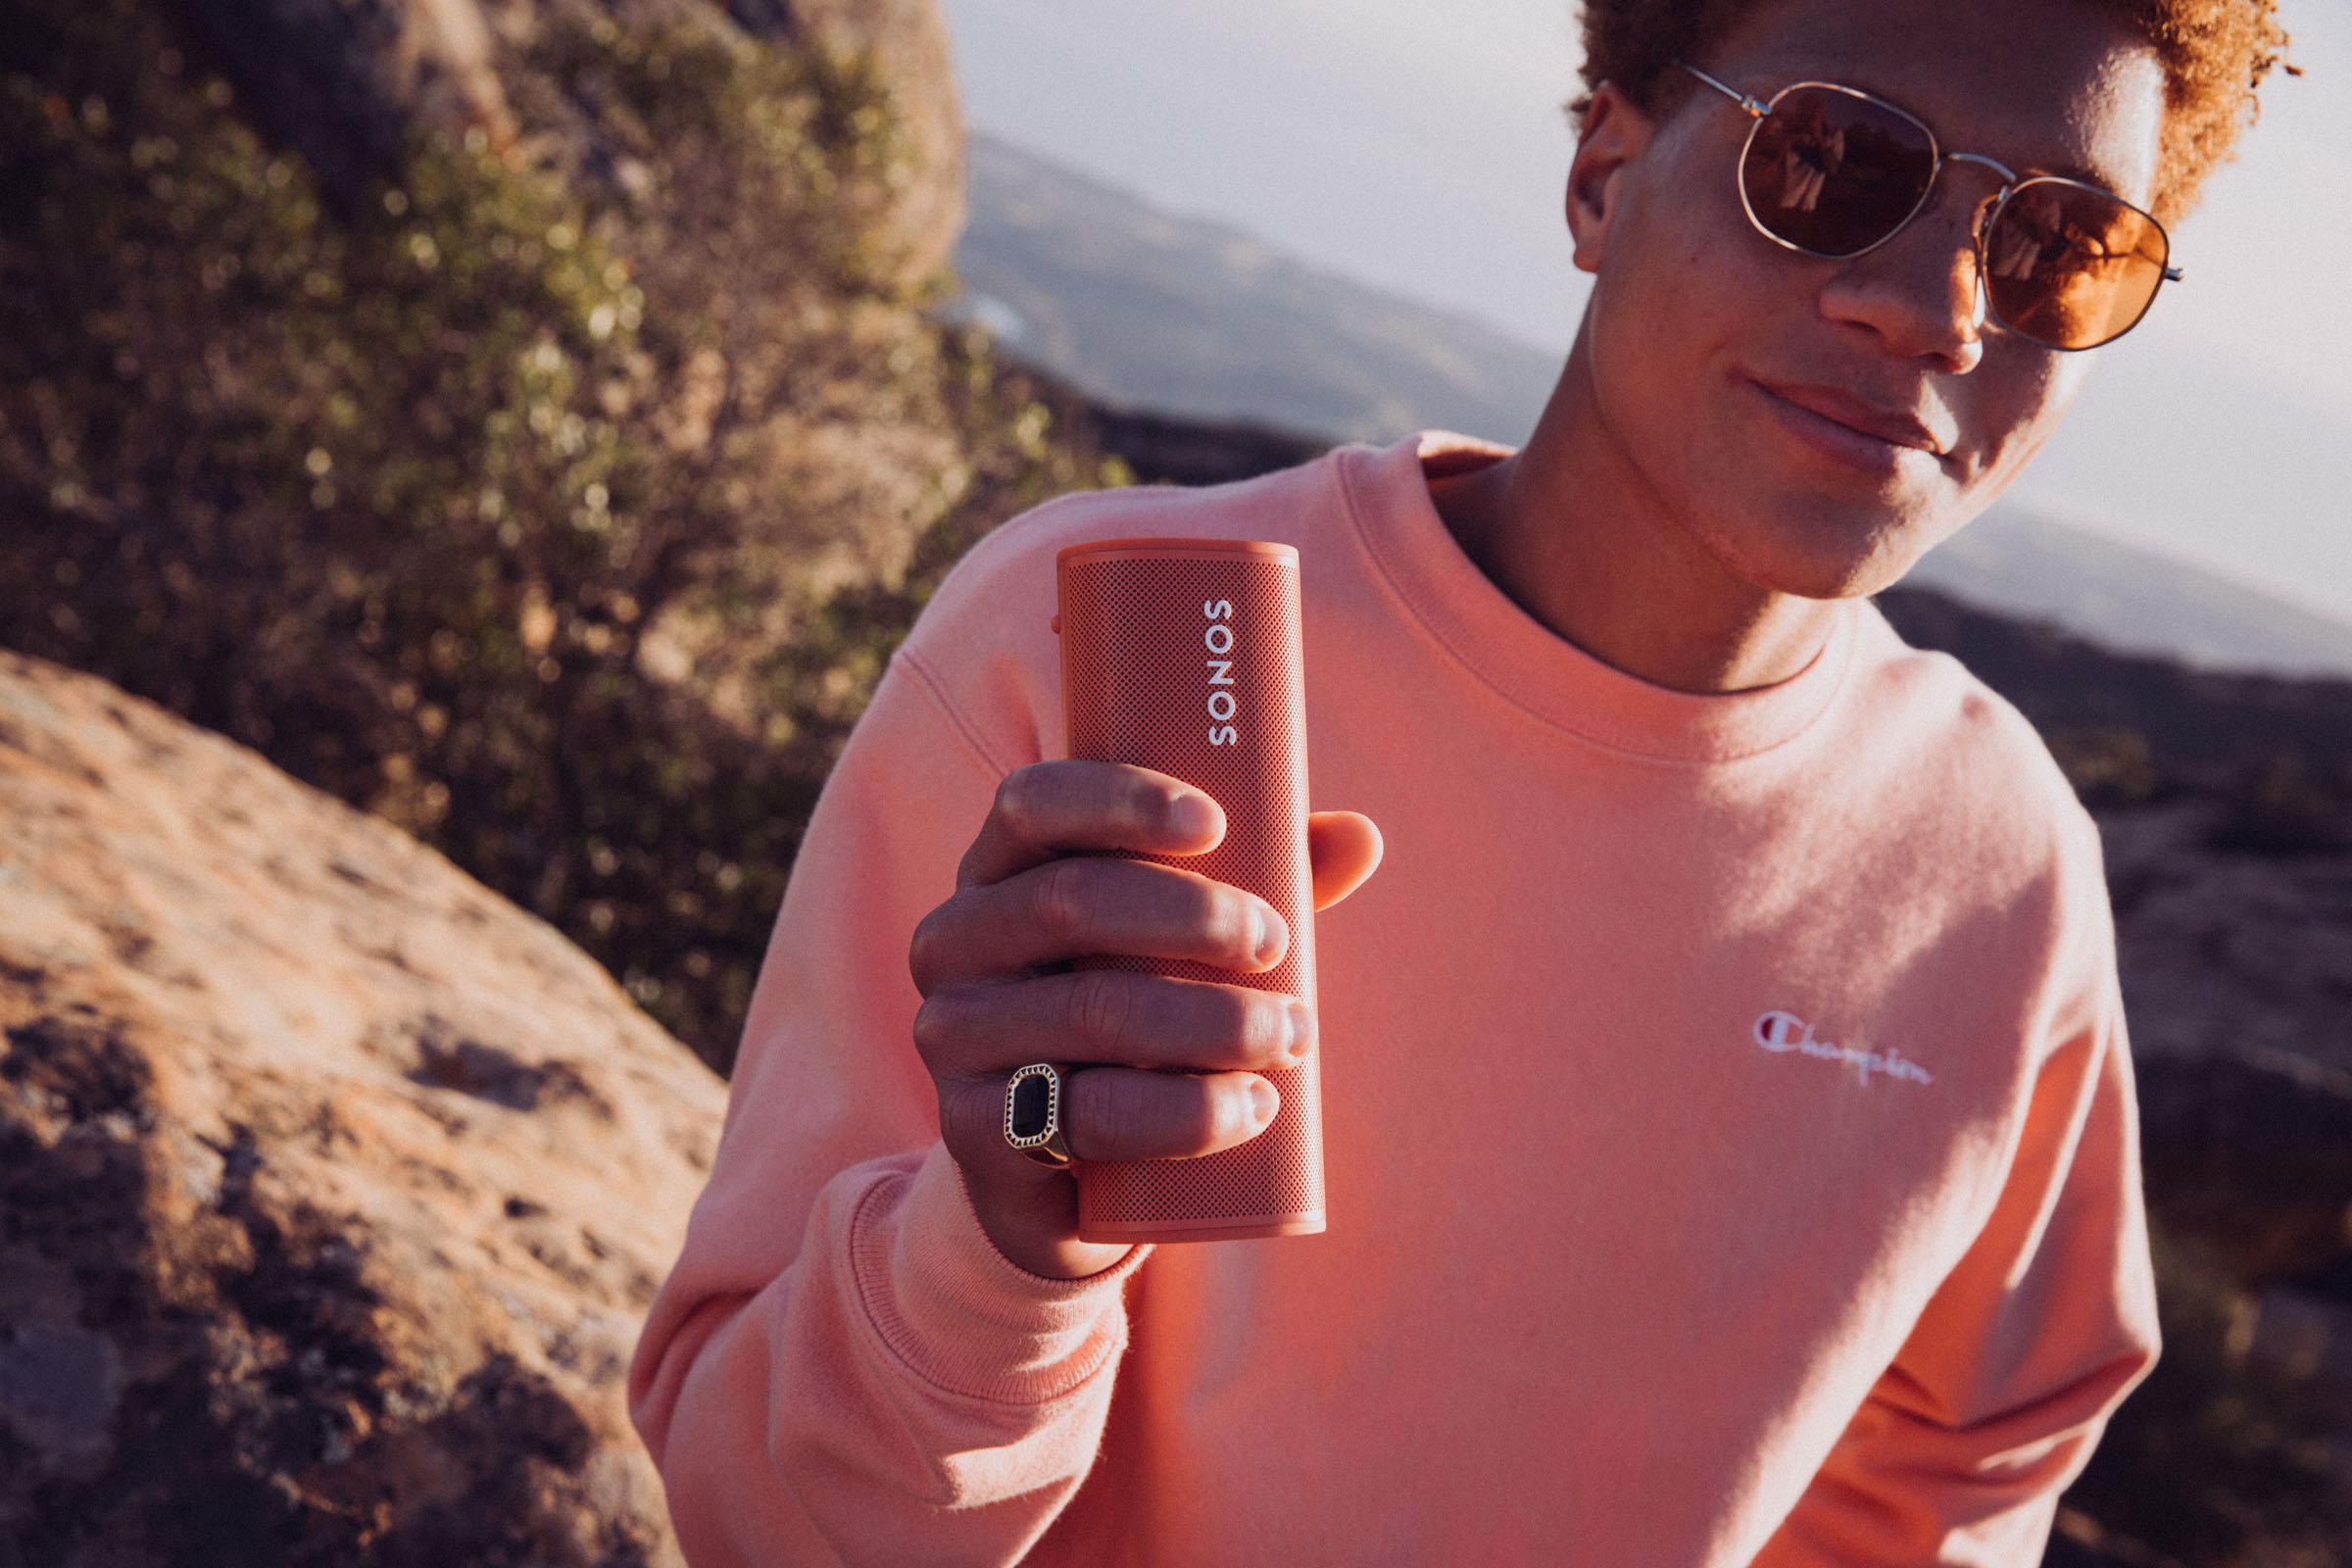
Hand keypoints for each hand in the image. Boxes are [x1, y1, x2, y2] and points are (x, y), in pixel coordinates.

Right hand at [909, 760, 1381, 1278]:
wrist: (1065, 1179)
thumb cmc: (1135, 1018)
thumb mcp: (1184, 946)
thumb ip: (1264, 883)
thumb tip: (1359, 835)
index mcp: (997, 871)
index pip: (1034, 803)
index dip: (1122, 800)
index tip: (1218, 825)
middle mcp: (953, 943)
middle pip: (1071, 901)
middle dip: (1194, 916)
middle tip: (1277, 944)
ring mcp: (953, 1039)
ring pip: (1091, 1013)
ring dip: (1213, 1021)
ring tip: (1293, 1035)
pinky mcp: (974, 1133)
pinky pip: (1087, 1116)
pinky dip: (1187, 1113)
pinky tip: (1255, 1109)